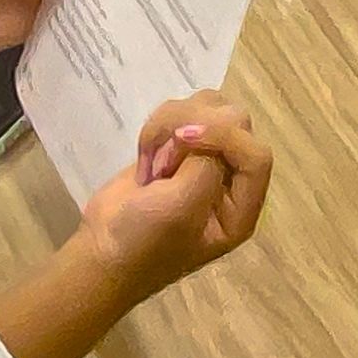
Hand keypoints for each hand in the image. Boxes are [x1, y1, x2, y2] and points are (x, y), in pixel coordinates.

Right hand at [78, 91, 271, 309]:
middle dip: (192, 126)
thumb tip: (203, 128)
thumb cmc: (144, 241)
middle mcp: (230, 179)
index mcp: (242, 205)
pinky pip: (180, 114)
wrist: (102, 250)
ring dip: (172, 122)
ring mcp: (203, 160)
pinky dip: (158, 125)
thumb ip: (204, 167)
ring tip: (150, 157)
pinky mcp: (177, 148)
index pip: (255, 154)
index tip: (181, 138)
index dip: (223, 135)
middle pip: (234, 122)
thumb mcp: (180, 211)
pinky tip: (144, 154)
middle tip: (162, 158)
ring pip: (207, 107)